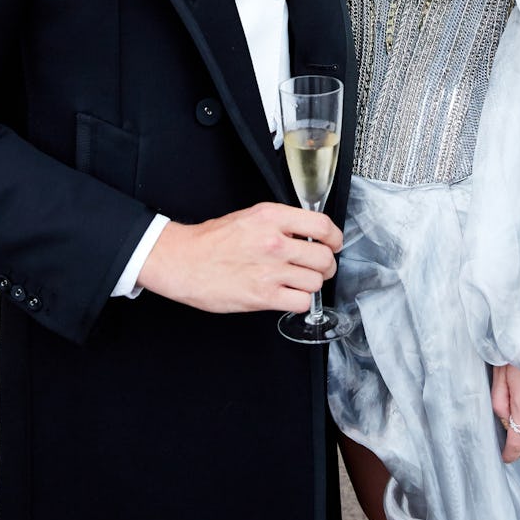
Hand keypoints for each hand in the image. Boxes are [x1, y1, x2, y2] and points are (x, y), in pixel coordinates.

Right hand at [137, 201, 342, 313]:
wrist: (184, 261)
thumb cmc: (212, 241)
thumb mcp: (249, 217)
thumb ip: (280, 223)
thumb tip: (307, 233)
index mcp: (271, 217)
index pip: (322, 225)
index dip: (335, 237)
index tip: (333, 243)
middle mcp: (274, 242)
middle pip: (324, 256)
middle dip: (325, 265)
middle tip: (318, 267)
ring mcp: (270, 271)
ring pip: (316, 281)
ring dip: (312, 284)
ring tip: (299, 282)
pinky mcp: (263, 296)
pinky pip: (301, 302)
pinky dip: (299, 301)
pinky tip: (288, 295)